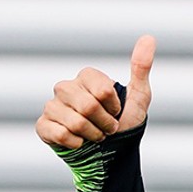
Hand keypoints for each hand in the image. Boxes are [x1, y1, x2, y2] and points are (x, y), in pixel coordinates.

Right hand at [36, 35, 155, 148]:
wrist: (112, 153)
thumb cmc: (125, 123)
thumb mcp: (139, 96)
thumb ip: (141, 67)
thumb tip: (149, 37)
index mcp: (86, 77)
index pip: (102, 90)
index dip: (114, 107)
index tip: (116, 112)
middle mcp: (66, 88)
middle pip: (88, 106)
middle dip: (105, 124)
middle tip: (109, 128)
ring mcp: (52, 106)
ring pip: (75, 122)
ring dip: (93, 135)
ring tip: (95, 136)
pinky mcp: (44, 125)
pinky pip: (60, 134)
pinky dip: (76, 144)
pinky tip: (79, 142)